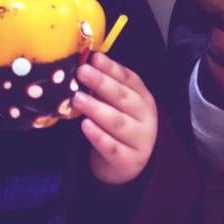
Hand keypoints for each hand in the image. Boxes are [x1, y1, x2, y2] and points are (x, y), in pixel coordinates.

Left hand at [73, 52, 157, 184]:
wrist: (126, 166)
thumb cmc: (118, 128)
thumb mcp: (117, 105)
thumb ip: (105, 87)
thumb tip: (86, 63)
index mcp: (143, 98)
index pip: (130, 79)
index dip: (112, 68)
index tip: (94, 58)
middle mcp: (146, 117)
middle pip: (124, 98)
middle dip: (102, 83)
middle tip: (82, 72)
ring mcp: (140, 140)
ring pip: (118, 122)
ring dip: (96, 108)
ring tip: (77, 98)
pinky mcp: (129, 160)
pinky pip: (112, 147)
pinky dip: (98, 136)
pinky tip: (85, 126)